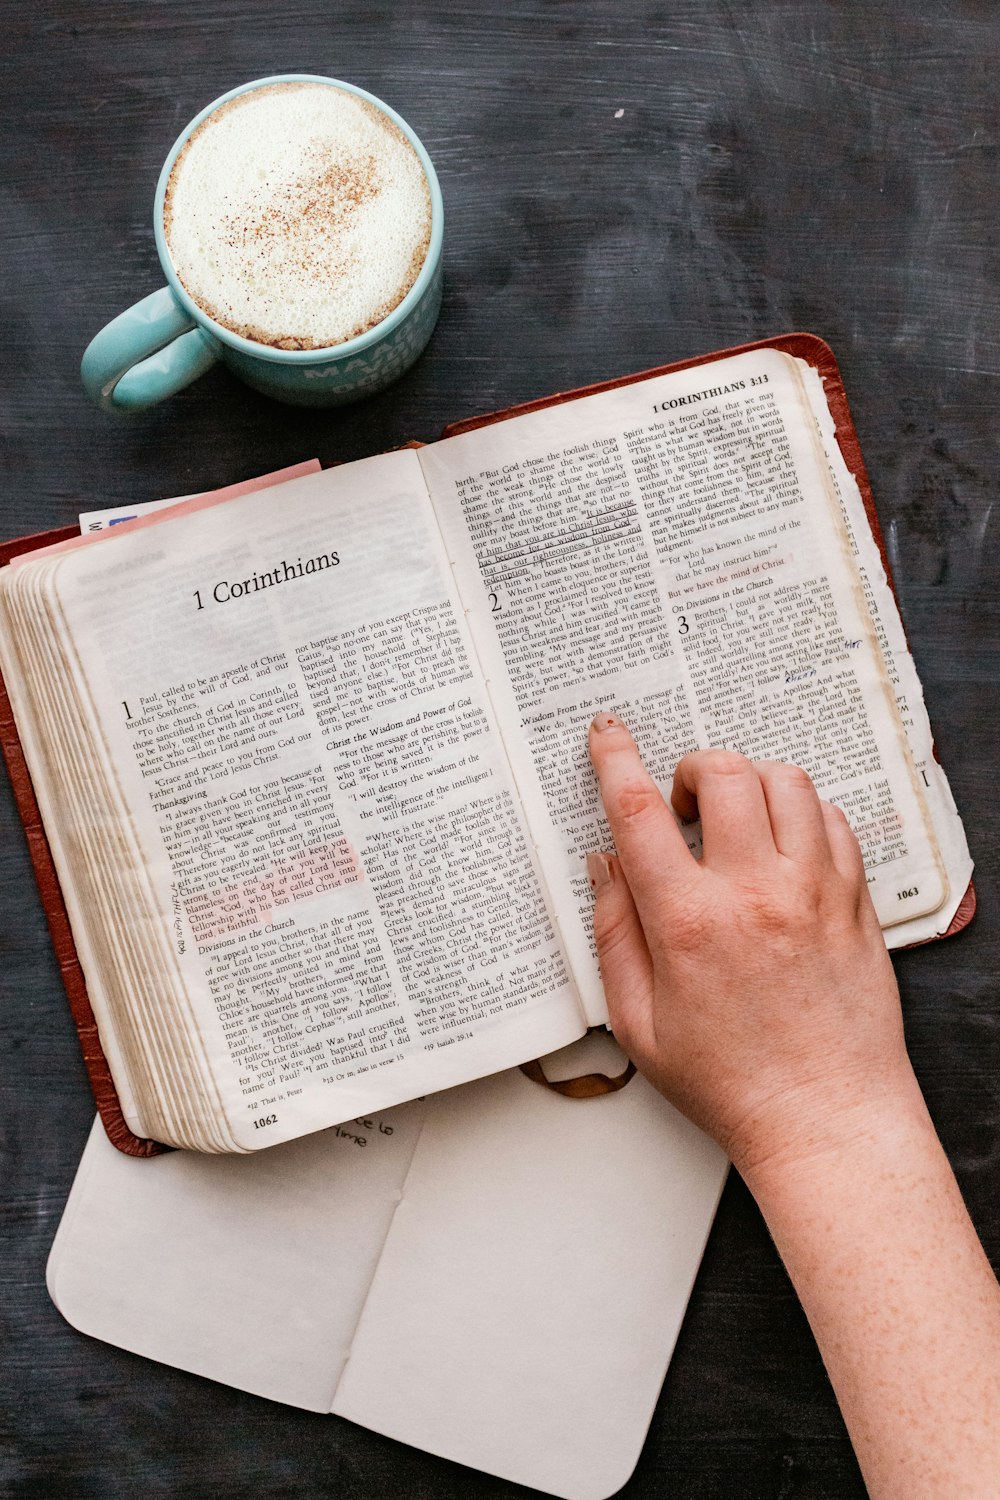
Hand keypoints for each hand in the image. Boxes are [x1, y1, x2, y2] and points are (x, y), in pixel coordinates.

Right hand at [586, 714, 913, 1174]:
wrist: (824, 1118)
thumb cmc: (731, 1083)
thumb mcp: (638, 1021)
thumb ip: (614, 932)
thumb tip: (604, 863)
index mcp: (688, 922)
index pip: (639, 810)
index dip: (614, 758)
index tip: (607, 734)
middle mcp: (754, 893)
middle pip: (722, 772)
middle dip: (691, 770)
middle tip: (683, 807)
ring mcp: (813, 892)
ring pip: (786, 782)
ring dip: (750, 784)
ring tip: (736, 822)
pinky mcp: (854, 901)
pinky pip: (833, 820)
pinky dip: (802, 815)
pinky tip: (782, 847)